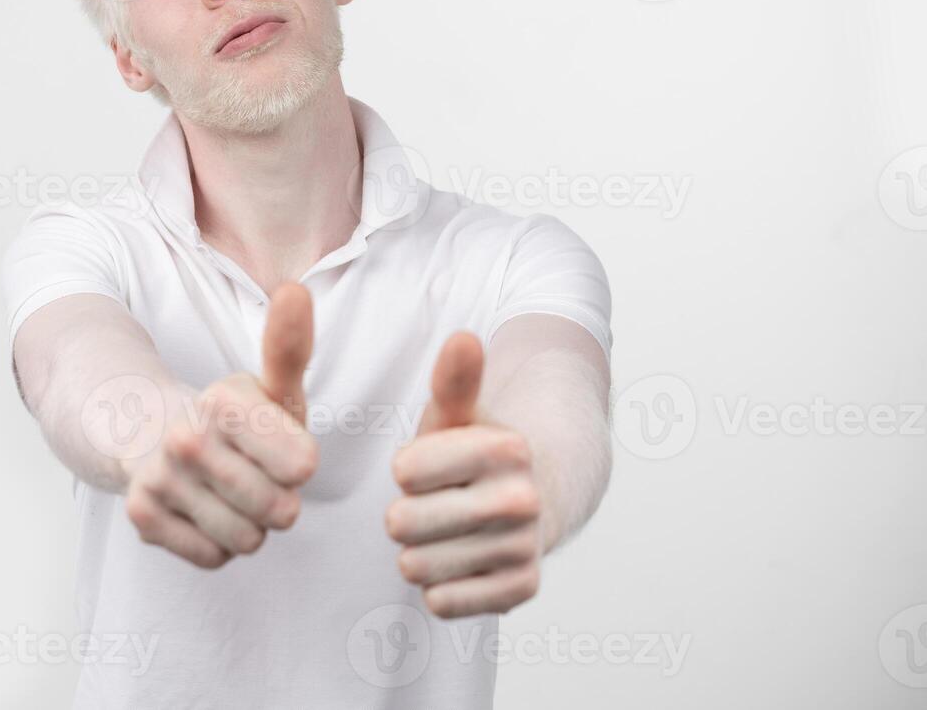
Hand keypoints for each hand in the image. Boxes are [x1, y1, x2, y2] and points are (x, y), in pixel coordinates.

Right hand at [124, 283, 319, 568]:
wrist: (152, 436)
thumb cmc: (233, 421)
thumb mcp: (268, 388)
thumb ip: (289, 349)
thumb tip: (296, 289)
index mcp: (225, 401)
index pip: (303, 467)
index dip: (298, 466)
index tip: (278, 448)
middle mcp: (185, 436)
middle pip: (280, 510)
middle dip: (277, 503)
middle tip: (254, 478)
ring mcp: (159, 477)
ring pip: (247, 540)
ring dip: (248, 528)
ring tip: (228, 496)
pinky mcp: (140, 516)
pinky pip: (212, 558)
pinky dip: (215, 546)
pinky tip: (202, 513)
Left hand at [385, 332, 543, 617]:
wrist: (539, 498)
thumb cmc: (475, 452)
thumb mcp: (458, 413)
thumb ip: (454, 380)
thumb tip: (462, 338)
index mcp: (506, 448)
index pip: (403, 471)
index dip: (406, 469)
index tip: (430, 466)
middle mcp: (521, 500)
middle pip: (401, 524)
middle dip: (404, 515)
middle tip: (432, 504)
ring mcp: (524, 549)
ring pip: (415, 567)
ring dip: (419, 552)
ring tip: (446, 532)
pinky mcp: (521, 590)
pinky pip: (441, 602)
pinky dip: (441, 586)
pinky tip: (461, 561)